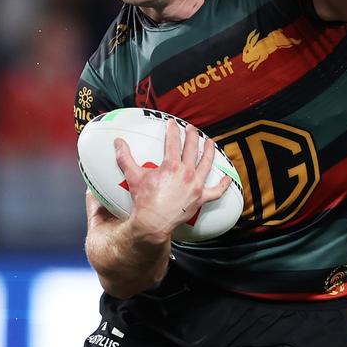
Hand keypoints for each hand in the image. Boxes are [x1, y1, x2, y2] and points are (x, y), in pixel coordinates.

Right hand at [114, 119, 231, 243]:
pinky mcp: (200, 199)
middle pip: (192, 149)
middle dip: (192, 136)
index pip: (173, 142)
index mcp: (171, 166)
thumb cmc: (144, 201)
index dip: (173, 130)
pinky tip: (228, 178)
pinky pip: (216, 191)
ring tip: (210, 142)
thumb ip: (125, 158)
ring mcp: (195, 186)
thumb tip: (118, 142)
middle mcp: (186, 173)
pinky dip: (223, 185)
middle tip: (191, 129)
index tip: (172, 124)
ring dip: (209, 151)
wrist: (153, 223)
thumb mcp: (133, 176)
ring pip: (207, 164)